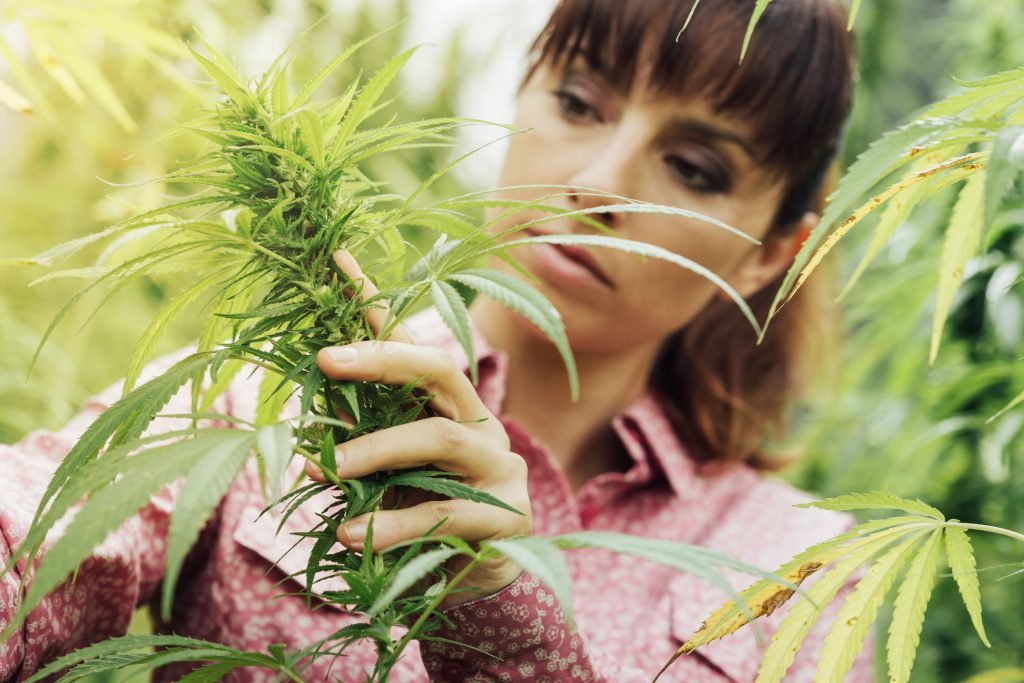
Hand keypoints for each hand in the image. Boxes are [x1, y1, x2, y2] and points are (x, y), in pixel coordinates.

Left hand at [307, 249, 531, 607]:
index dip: (375, 304)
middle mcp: (479, 423)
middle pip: (438, 370)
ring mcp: (498, 465)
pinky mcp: (505, 513)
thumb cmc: (425, 518)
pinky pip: (444, 510)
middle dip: (382, 358)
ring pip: (438, 436)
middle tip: (327, 360)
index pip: (411, 346)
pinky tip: (352, 536)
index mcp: (448, 407)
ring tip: (326, 471)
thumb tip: (303, 442)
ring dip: (376, 450)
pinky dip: (391, 523)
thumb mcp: (390, 479)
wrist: (479, 582)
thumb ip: (362, 452)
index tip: (336, 259)